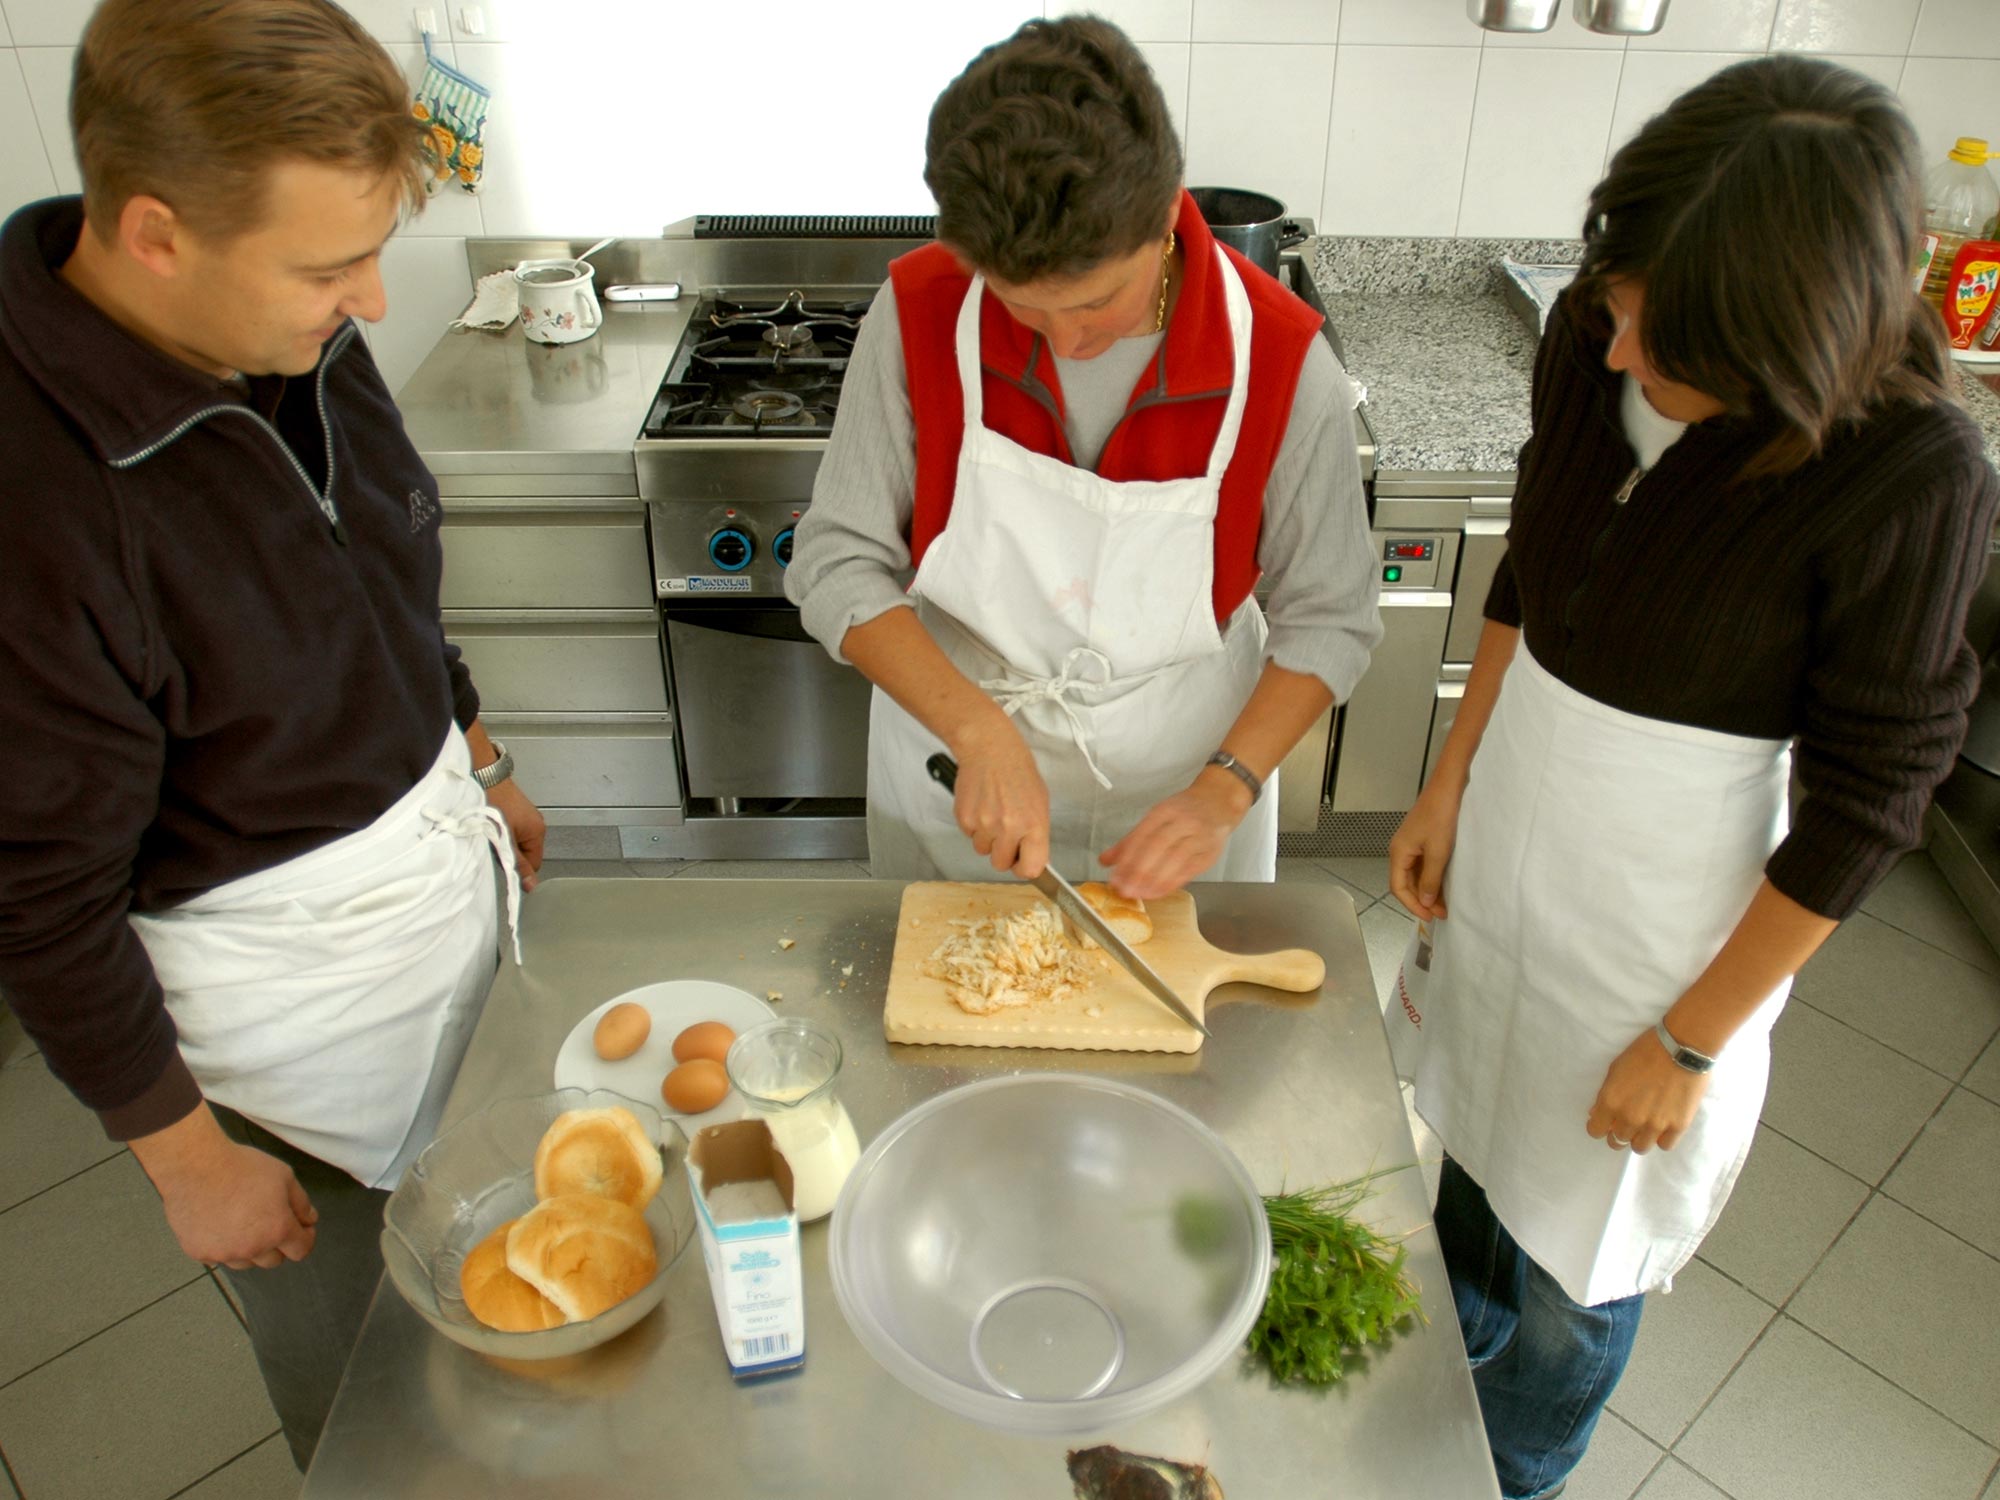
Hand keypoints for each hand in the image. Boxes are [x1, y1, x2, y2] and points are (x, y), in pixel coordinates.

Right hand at [130, 1106, 316, 1269]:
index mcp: (278, 1229)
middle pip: (274, 1260)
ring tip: (241, 1221)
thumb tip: (309, 1220)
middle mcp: (252, 1248)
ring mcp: (224, 1253)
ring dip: (250, 1248)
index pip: (301, 1250)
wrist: (195, 1166)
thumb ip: (301, 1202)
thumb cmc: (241, 1167)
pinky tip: (219, 1224)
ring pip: (245, 1262)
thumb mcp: (284, 1176)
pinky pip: (218, 1256)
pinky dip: (222, 1245)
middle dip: (278, 1244)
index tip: (301, 1227)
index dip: (305, 1237)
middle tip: (269, 1221)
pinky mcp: (200, 1253)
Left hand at [487, 779, 545, 892]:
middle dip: (509, 854)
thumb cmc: (494, 804)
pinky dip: (501, 832)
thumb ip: (517, 864)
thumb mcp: (504, 839)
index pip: (534, 864)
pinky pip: (512, 830)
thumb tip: (531, 886)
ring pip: (517, 842)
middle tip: (494, 844)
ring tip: (490, 833)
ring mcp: (526, 816)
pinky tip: (491, 825)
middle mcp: (536, 824)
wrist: (484, 776)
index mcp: (538, 832)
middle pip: (525, 853)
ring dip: (504, 842)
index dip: (518, 867)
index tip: (502, 860)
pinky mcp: (516, 810)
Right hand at [950, 720, 1050, 877]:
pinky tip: (981, 805)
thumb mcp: (1040, 802)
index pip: (1030, 869)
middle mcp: (1009, 827)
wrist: (990, 749)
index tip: (1022, 862)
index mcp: (1034, 824)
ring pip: (982, 850)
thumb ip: (1035, 833)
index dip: (1024, 868)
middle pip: (1001, 864)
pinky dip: (973, 825)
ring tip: (992, 813)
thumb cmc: (1018, 771)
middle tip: (1005, 834)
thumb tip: (1032, 856)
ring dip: (986, 838)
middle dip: (1002, 853)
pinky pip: (969, 835)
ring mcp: (985, 824)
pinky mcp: (964, 818)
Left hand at [1099, 769, 1250, 900]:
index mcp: (1164, 811)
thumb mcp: (1156, 818)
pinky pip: (1189, 870)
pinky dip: (1171, 883)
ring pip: (1174, 860)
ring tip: (1138, 894)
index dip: (1127, 859)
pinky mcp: (1209, 853)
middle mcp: (1182, 822)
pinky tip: (1157, 892)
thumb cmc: (1184, 811)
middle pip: (1157, 847)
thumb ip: (1130, 841)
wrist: (1219, 802)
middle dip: (1138, 871)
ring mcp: (1198, 837)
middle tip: (1124, 889)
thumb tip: (1104, 861)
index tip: (1115, 877)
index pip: (1142, 836)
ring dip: (1154, 880)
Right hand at [1388, 781, 1462, 919]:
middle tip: (1441, 912)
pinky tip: (1444, 884)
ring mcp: (1411, 845)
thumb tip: (1425, 901)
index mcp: (1398, 853)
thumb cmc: (1441, 816)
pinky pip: (1422, 865)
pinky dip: (1431, 877)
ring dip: (1428, 890)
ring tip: (1444, 903)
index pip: (1398, 888)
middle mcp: (1400, 850)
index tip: (1430, 916)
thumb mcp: (1438, 852)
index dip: (1413, 905)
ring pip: (1415, 875)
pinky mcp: (1421, 840)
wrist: (1448, 788)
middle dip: (1422, 900)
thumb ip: (1430, 879)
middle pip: (1406, 883)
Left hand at [1586, 1029, 1709, 1153]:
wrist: (1682, 1048)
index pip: (1595, 1131)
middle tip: (1627, 1121)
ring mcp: (1655, 1125)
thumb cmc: (1645, 1052)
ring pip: (1640, 1148)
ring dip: (1639, 1138)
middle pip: (1617, 1141)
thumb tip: (1596, 1113)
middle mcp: (1630, 1118)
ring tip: (1645, 1125)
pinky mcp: (1678, 1126)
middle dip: (1618, 1132)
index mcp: (1611, 1102)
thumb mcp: (1616, 1068)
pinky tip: (1664, 1125)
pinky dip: (1662, 1138)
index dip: (1599, 1126)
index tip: (1606, 1121)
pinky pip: (1665, 1145)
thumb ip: (1605, 1094)